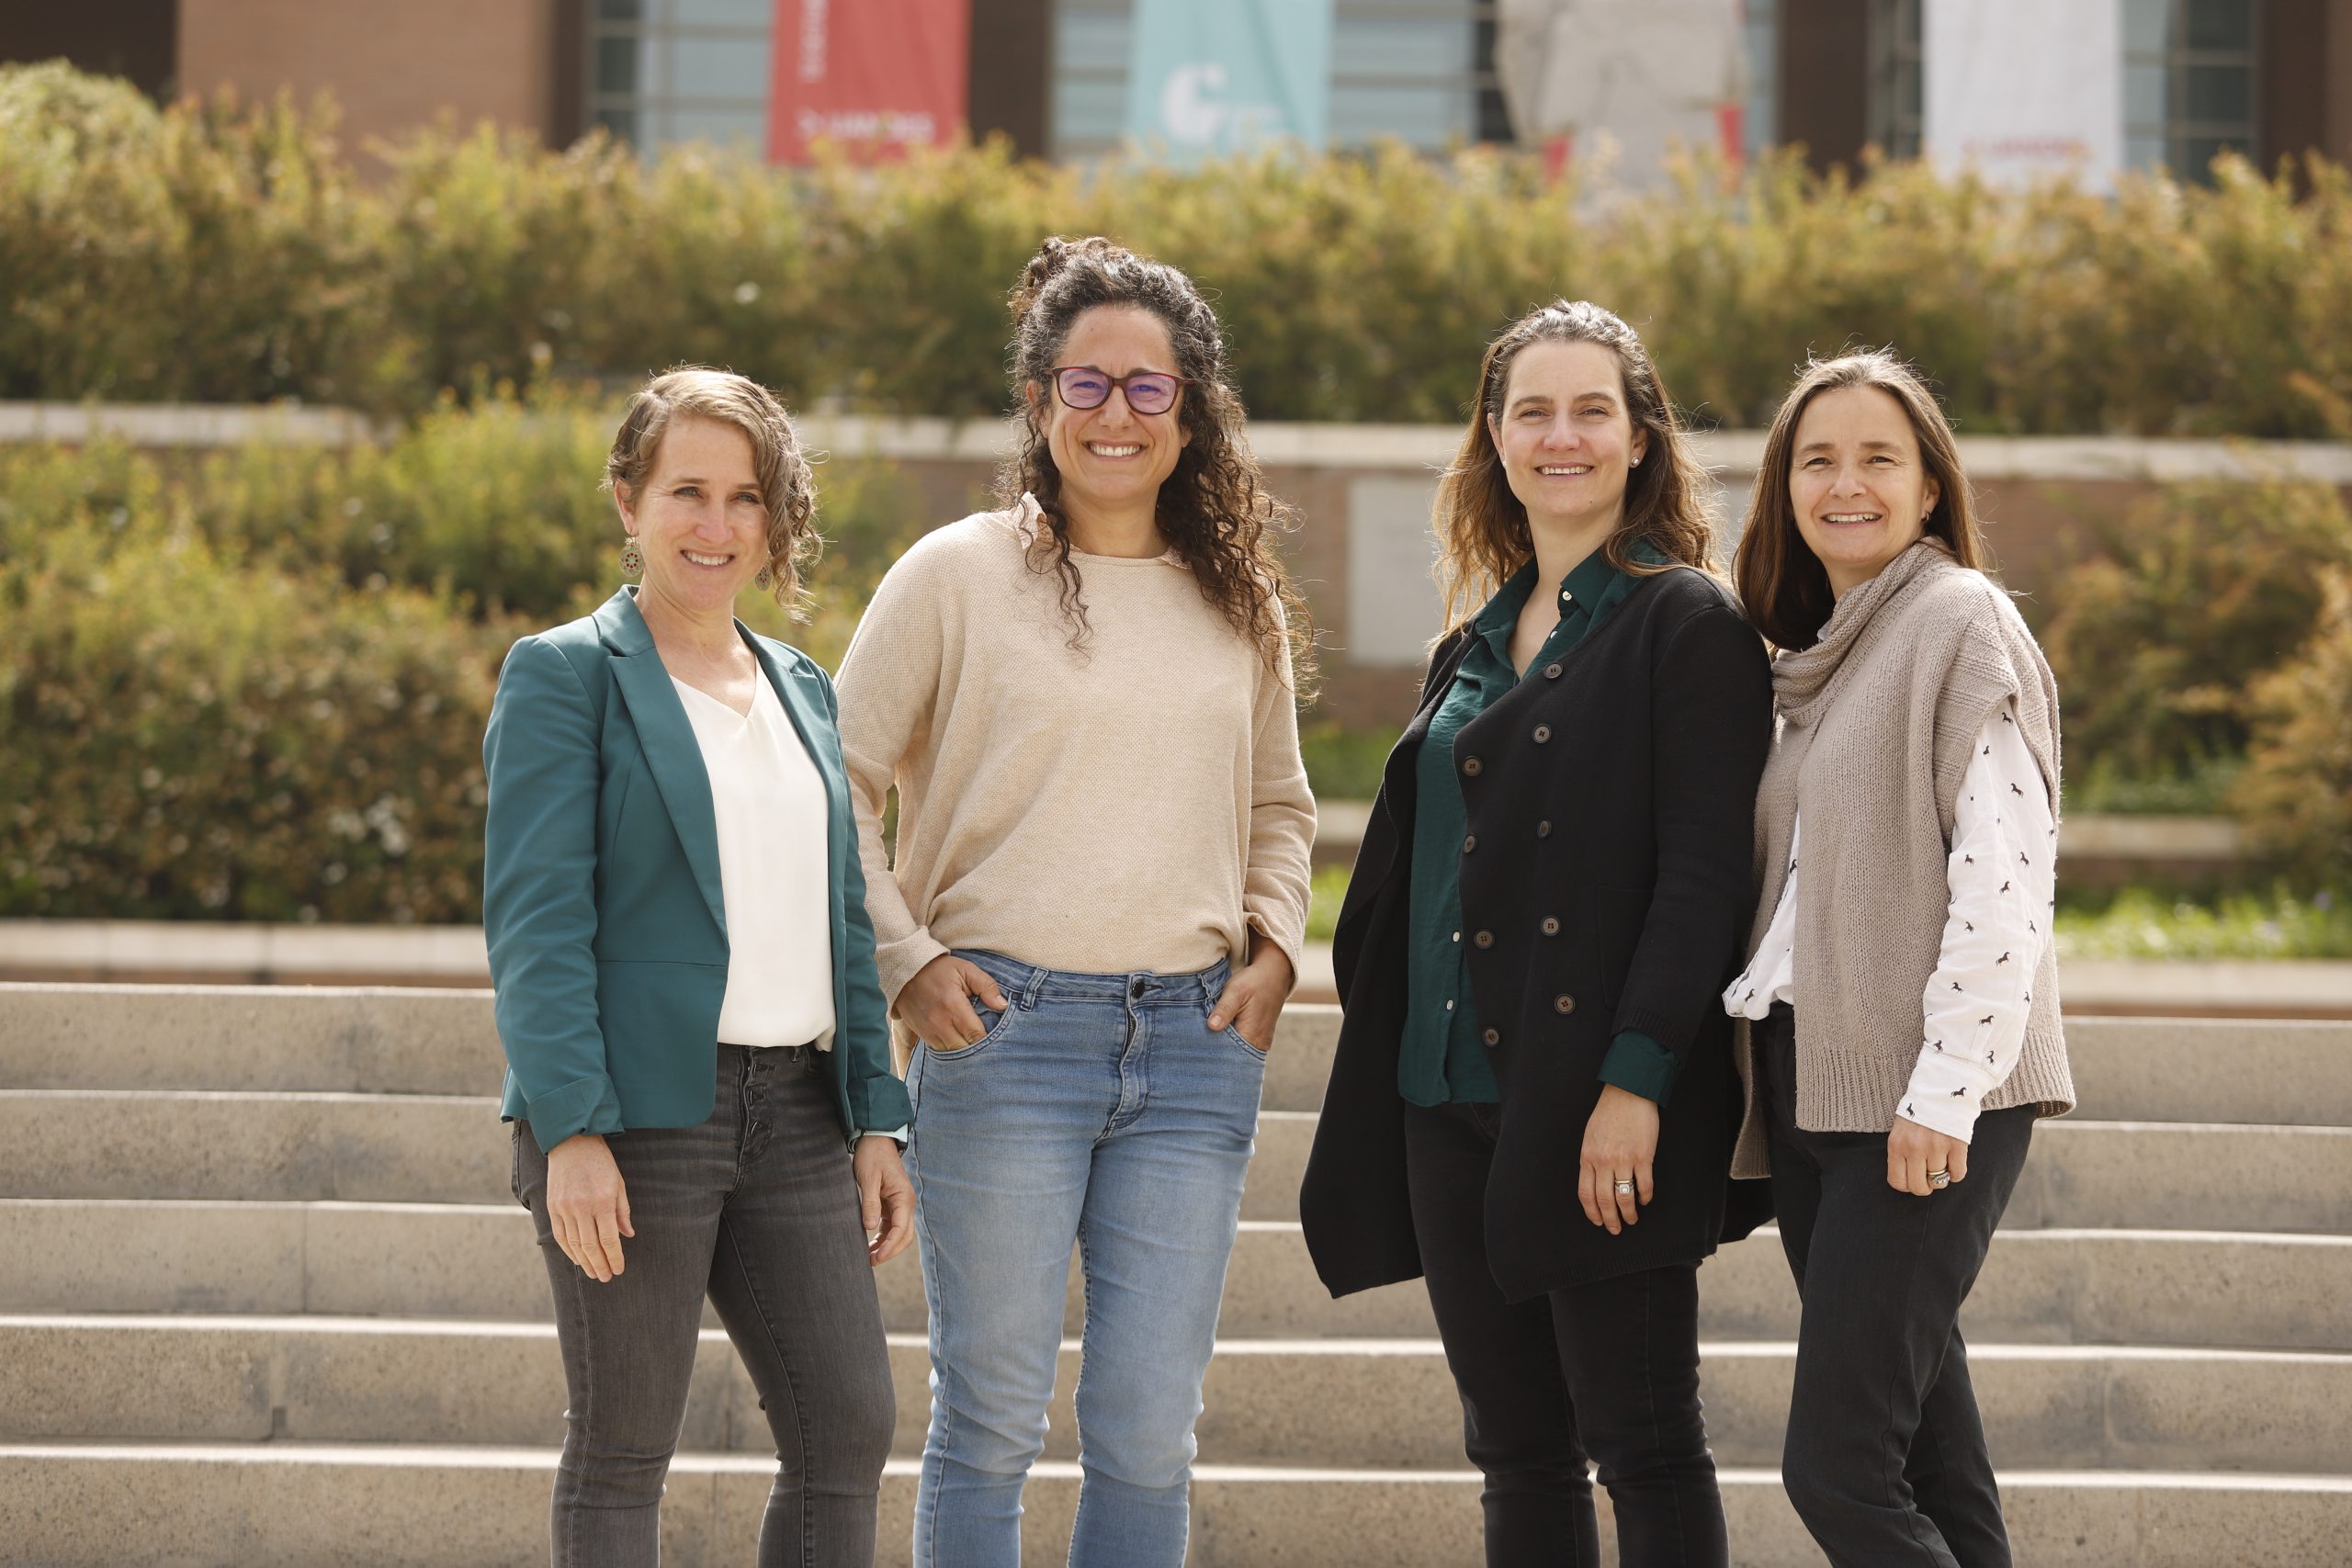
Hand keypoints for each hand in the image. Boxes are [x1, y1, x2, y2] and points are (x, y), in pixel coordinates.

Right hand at [546, 1132, 632, 1281]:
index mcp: (602, 1201)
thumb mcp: (619, 1183)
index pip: (609, 1239)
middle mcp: (582, 1207)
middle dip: (600, 1265)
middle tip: (607, 1277)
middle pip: (591, 1246)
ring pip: (574, 1244)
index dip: (615, 1258)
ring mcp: (564, 1208)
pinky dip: (569, 1251)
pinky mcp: (552, 1207)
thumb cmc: (600, 1162)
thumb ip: (622, 1211)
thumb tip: (628, 1235)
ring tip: (594, 1273)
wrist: (572, 1143)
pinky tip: (578, 1259)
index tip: (619, 1269)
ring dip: (585, 1262)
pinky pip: (560, 1235)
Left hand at [854, 1135, 915, 1266]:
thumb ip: (870, 1203)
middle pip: (904, 1235)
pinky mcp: (892, 1204)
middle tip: (871, 1262)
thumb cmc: (872, 1156)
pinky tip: (870, 1245)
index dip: (889, 1246)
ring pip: (899, 1232)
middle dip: (890, 1251)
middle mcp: (906, 1203)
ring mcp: (900, 1204)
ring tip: (868, 1258)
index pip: (901, 1229)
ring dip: (886, 1246)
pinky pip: (891, 1226)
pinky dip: (883, 1237)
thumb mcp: (868, 1178)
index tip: (876, 1258)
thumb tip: (870, 1227)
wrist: (875, 1140)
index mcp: (904, 1197)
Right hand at [896, 954, 1009, 1049]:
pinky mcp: (921, 1033)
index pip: (976, 1035)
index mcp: (953, 1005)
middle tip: (988, 1041)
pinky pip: (939, 1050)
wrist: (906, 970)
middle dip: (977, 1048)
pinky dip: (950, 1048)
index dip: (989, 1039)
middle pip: (964, 1049)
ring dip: (964, 1050)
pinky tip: (958, 1040)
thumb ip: (987, 986)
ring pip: (951, 1053)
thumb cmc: (939, 969)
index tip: (997, 1036)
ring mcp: (928, 1030)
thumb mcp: (966, 969)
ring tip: (972, 1041)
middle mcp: (939, 1022)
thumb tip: (1003, 1005)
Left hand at [1208, 939, 1292, 1052]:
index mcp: (1252, 1034)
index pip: (1228, 1053)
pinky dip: (1231, 1044)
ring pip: (1237, 1053)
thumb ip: (1224, 1009)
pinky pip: (1242, 1048)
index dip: (1212, 1050)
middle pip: (1232, 1057)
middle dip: (1216, 1052)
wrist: (1273, 975)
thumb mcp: (1235, 990)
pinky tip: (1220, 1036)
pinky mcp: (1259, 1039)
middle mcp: (1258, 1044)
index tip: (1197, 1044)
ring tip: (1209, 1038)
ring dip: (1223, 1047)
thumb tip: (1212, 1026)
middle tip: (1198, 1044)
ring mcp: (1260, 1043)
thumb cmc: (1253, 982)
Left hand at [1578, 1085, 1659, 1234]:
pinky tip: (1644, 1200)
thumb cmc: (1608, 1113)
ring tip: (1631, 1219)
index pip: (1586, 1193)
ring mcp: (1624, 1160)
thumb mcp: (1590, 1136)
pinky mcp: (1643, 1157)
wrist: (1628, 1093)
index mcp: (1588, 1157)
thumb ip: (1591, 1159)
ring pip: (1624, 1197)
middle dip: (1610, 1219)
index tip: (1597, 1221)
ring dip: (1628, 1213)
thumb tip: (1594, 1182)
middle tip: (1615, 1229)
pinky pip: (1644, 1185)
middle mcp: (1604, 1162)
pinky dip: (1644, 1197)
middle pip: (1604, 1200)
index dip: (1591, 1212)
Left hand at [1888, 1115, 1968, 1195]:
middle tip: (1929, 1177)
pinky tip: (1953, 1161)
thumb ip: (1901, 1155)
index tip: (1914, 1179)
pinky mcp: (1956, 1145)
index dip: (1907, 1185)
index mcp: (1896, 1145)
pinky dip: (1956, 1173)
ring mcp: (1936, 1147)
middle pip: (1919, 1187)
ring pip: (1939, 1181)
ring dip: (1941, 1176)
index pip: (1897, 1182)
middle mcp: (1914, 1148)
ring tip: (1941, 1161)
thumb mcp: (1900, 1132)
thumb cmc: (1918, 1115)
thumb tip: (1907, 1183)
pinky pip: (1958, 1174)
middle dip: (1925, 1186)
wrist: (1940, 1091)